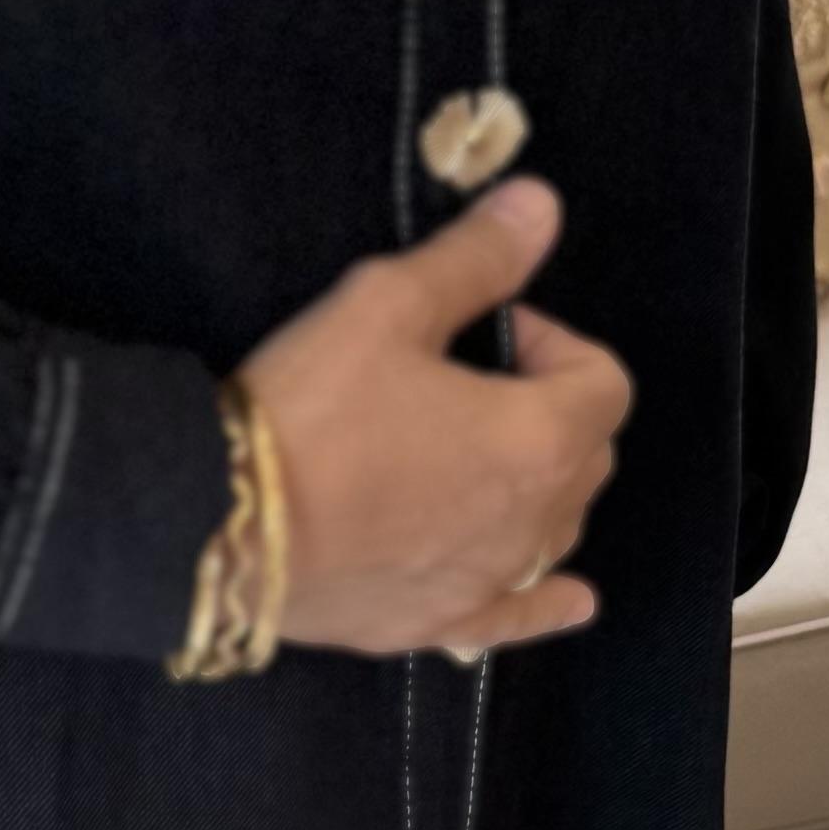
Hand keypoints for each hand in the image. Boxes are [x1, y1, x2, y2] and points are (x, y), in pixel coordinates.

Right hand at [240, 177, 631, 659]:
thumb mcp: (386, 305)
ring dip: (540, 488)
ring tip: (477, 462)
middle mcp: (536, 521)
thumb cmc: (313, 410)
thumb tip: (541, 205)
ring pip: (557, 529)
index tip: (485, 332)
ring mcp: (490, 581)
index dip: (554, 342)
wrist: (226, 529)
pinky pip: (519, 614)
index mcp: (541, 438)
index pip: (602, 380)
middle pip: (589, 455)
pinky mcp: (440, 624)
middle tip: (468, 385)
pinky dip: (547, 600)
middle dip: (551, 409)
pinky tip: (570, 598)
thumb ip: (474, 259)